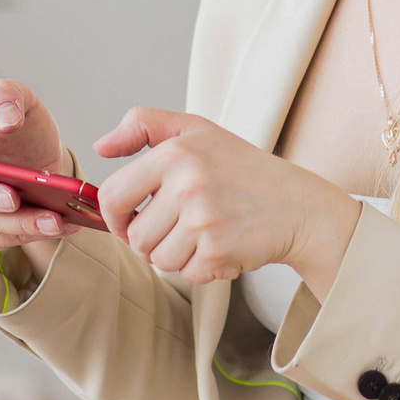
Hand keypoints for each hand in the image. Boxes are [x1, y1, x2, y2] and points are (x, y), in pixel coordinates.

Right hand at [0, 79, 75, 249]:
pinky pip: (5, 239)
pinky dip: (34, 233)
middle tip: (13, 198)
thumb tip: (6, 119)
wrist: (39, 154)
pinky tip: (63, 223)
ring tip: (52, 218)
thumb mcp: (18, 98)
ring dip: (18, 223)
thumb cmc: (17, 123)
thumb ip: (6, 95)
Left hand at [92, 107, 360, 291]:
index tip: (128, 220)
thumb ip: (142, 125)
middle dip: (150, 240)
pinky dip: (200, 268)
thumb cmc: (244, 169)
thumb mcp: (197, 130)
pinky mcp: (217, 251)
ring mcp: (203, 220)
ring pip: (157, 259)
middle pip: (134, 237)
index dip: (113, 216)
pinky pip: (184, 274)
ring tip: (204, 234)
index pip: (113, 196)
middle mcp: (187, 184)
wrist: (299, 207)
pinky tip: (222, 246)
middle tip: (180, 227)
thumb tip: (100, 147)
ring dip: (175, 255)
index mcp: (175, 152)